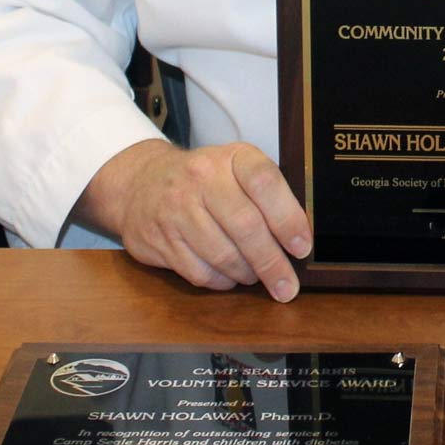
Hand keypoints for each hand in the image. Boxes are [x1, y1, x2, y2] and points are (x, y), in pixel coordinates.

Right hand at [76, 139, 311, 297]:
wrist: (141, 183)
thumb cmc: (205, 180)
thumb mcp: (237, 168)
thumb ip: (267, 194)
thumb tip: (300, 238)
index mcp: (231, 157)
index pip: (264, 182)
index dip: (288, 217)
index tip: (302, 247)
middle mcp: (202, 178)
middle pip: (245, 225)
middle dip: (272, 263)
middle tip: (288, 286)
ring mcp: (176, 209)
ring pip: (223, 254)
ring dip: (247, 274)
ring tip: (256, 276)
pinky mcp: (158, 239)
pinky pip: (199, 272)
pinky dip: (221, 282)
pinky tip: (229, 277)